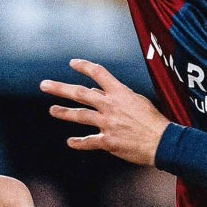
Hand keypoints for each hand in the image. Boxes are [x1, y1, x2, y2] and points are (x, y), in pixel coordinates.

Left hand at [40, 58, 170, 166]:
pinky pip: (89, 142)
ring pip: (80, 115)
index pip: (99, 73)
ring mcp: (107, 124)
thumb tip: (97, 91)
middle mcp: (110, 106)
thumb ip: (116, 96)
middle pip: (80, 93)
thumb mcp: (137, 100)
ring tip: (53, 110)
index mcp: (120, 93)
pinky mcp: (108, 142)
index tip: (73, 63)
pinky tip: (70, 142)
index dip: (84, 66)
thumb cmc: (153, 120)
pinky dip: (78, 143)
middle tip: (44, 85)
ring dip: (64, 113)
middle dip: (60, 88)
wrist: (163, 142)